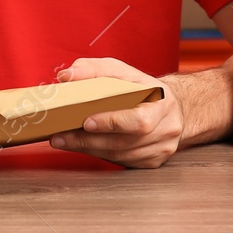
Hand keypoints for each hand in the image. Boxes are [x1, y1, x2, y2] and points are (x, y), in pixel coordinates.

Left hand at [48, 58, 184, 168]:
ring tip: (64, 141)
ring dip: (89, 149)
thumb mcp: (122, 71)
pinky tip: (83, 146)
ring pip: (120, 155)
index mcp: (163, 103)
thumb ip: (94, 70)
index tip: (86, 122)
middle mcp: (166, 129)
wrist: (171, 107)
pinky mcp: (153, 161)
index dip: (112, 123)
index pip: (138, 121)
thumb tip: (66, 76)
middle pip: (124, 142)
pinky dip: (100, 154)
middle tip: (61, 136)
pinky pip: (122, 162)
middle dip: (88, 140)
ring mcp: (161, 148)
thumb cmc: (143, 87)